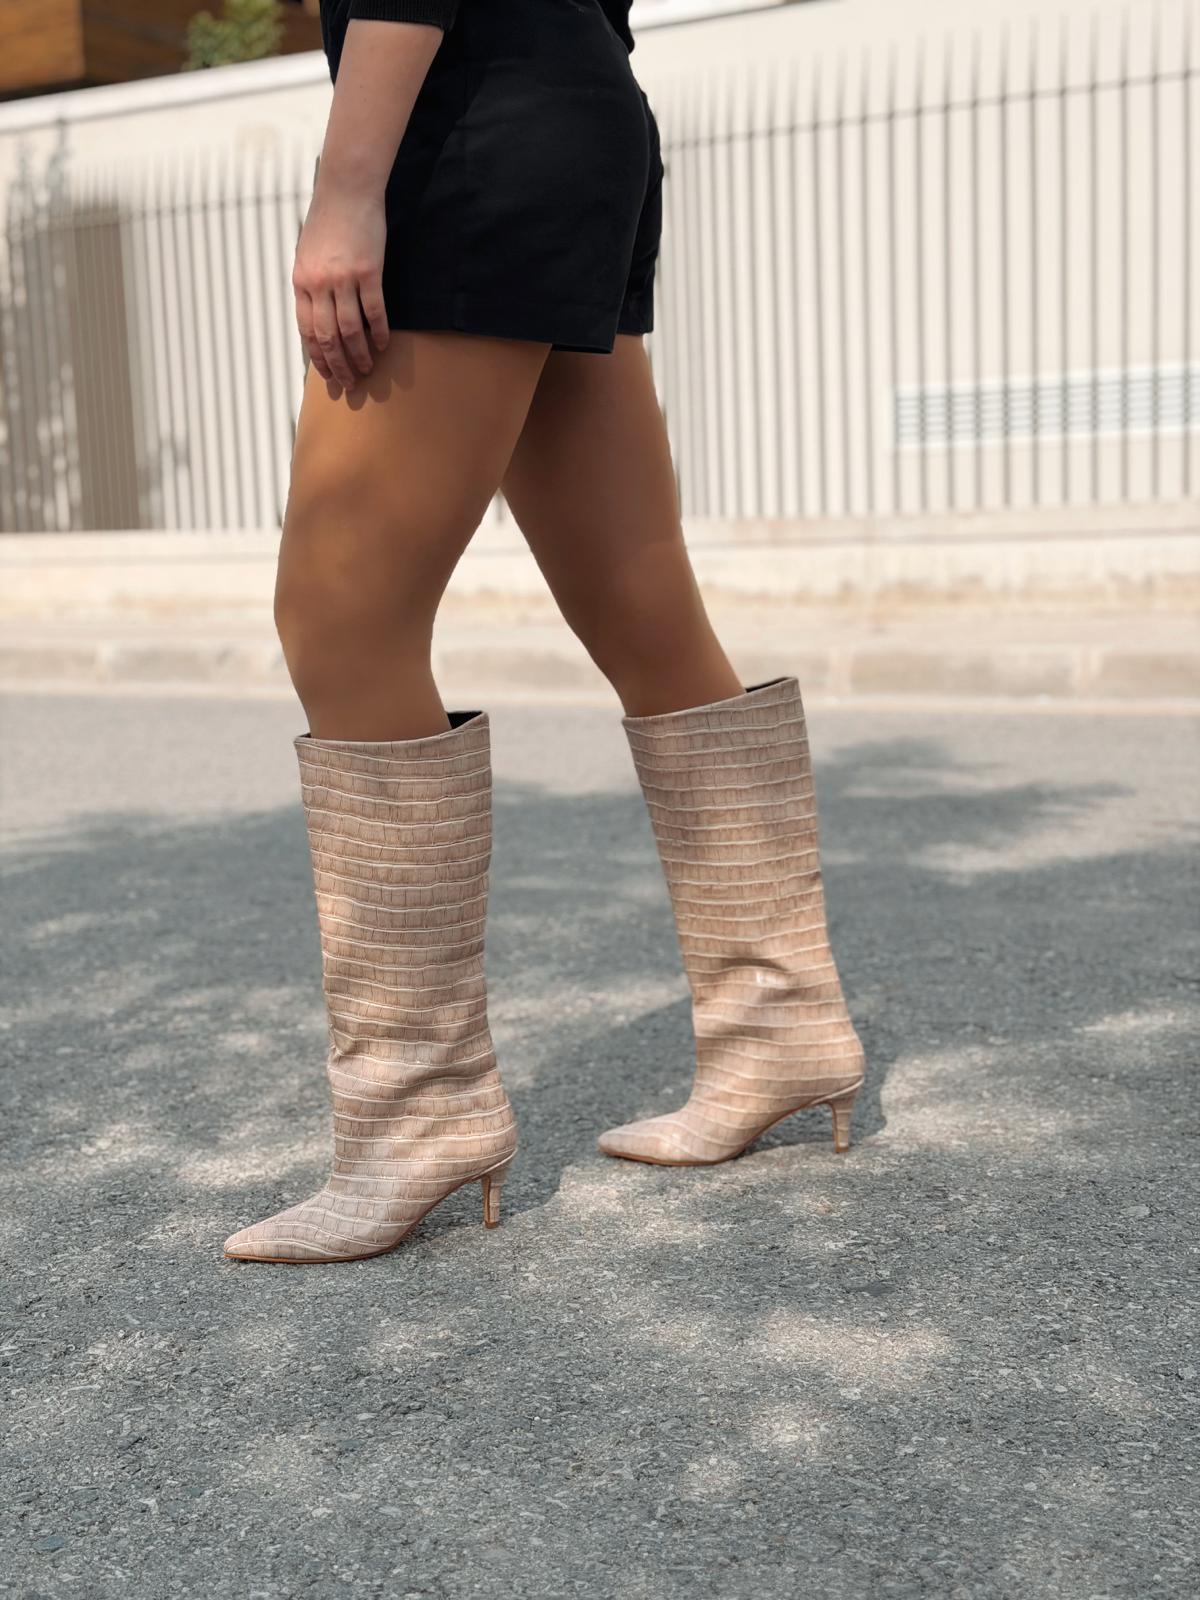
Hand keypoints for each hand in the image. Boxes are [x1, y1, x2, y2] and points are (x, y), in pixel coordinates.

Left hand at [292, 183, 389, 390]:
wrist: (346, 190)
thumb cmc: (328, 221)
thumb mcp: (307, 255)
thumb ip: (311, 285)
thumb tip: (319, 316)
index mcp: (301, 282)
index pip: (306, 331)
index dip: (318, 358)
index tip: (328, 375)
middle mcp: (319, 284)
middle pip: (327, 337)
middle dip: (338, 365)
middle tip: (349, 383)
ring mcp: (344, 279)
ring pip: (350, 331)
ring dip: (359, 355)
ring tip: (367, 369)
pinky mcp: (369, 272)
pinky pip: (374, 312)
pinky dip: (379, 333)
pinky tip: (383, 345)